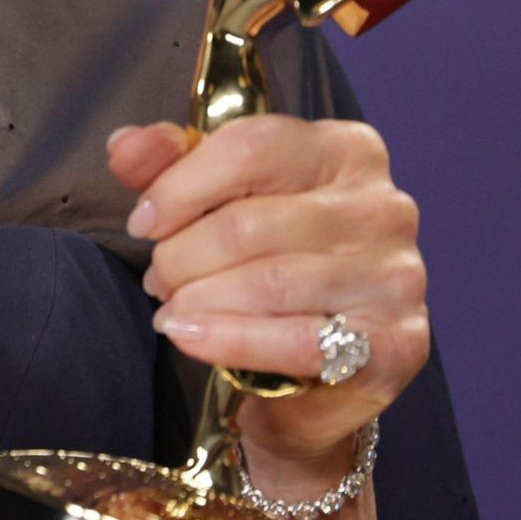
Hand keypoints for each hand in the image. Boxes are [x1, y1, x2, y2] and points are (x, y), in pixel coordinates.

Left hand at [106, 115, 429, 478]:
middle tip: (158, 279)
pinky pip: (297, 341)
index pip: (251, 147)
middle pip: (249, 223)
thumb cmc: (269, 264)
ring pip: (268, 282)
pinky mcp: (395, 343)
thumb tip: (124, 146)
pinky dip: (229, 339)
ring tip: (171, 310)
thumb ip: (170, 163)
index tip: (143, 222)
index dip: (180, 186)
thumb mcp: (217, 198)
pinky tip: (189, 336)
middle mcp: (383, 206)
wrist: (319, 373)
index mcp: (345, 151)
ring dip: (198, 300)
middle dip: (182, 256)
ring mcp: (396, 276)